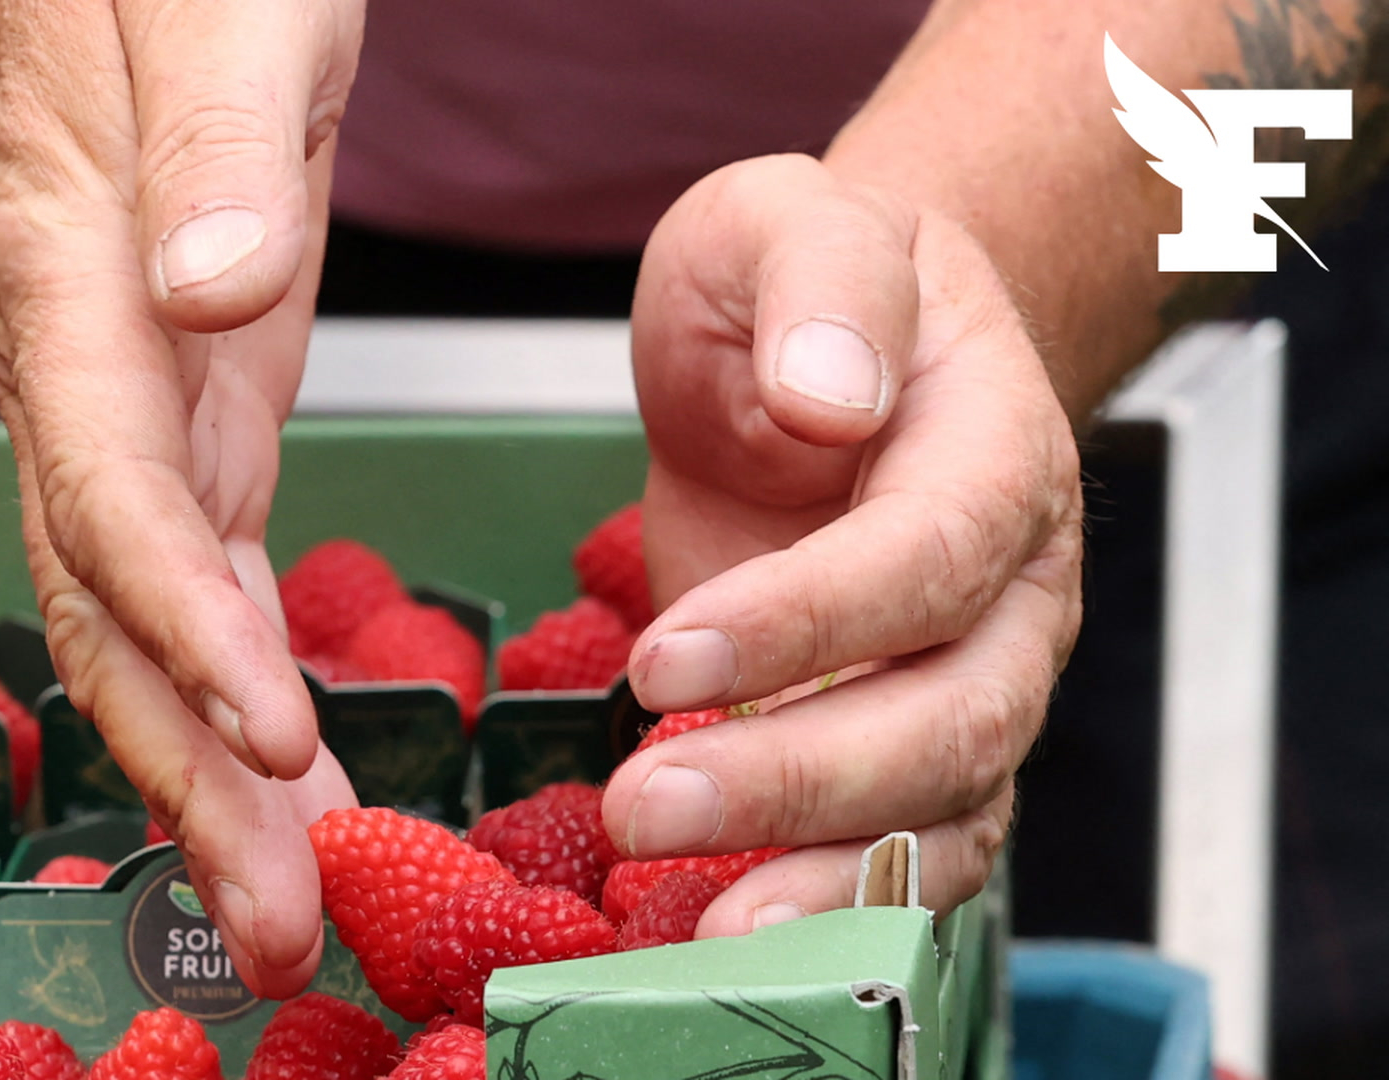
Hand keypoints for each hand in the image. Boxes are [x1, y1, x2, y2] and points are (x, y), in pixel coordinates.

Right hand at [0, 0, 363, 995]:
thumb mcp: (223, 14)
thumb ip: (213, 150)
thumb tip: (210, 294)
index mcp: (71, 278)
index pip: (110, 486)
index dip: (178, 619)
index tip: (270, 730)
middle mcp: (77, 369)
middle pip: (107, 600)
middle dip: (183, 767)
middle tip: (272, 916)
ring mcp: (127, 400)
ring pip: (144, 615)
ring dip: (205, 765)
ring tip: (280, 899)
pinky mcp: (191, 408)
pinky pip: (196, 571)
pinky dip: (234, 677)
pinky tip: (281, 765)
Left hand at [603, 154, 1083, 929]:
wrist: (826, 351)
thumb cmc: (805, 286)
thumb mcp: (790, 222)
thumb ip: (820, 284)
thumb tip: (828, 397)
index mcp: (992, 447)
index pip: (930, 553)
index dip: (812, 620)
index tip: (669, 658)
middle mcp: (1008, 583)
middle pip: (955, 713)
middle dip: (804, 778)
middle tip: (650, 808)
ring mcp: (968, 672)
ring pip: (943, 805)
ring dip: (824, 872)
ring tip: (704, 926)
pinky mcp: (899, 732)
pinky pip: (906, 841)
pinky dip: (836, 900)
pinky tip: (734, 931)